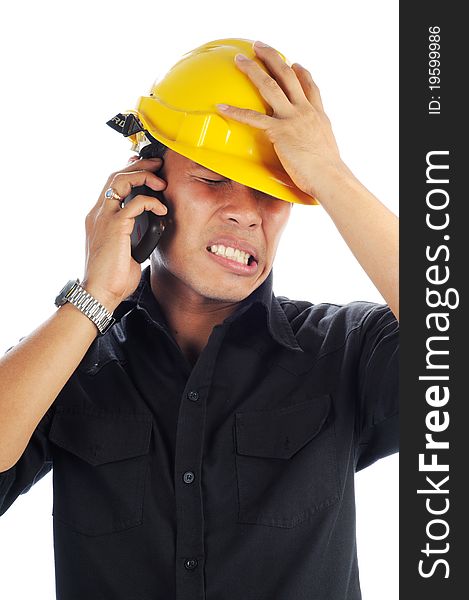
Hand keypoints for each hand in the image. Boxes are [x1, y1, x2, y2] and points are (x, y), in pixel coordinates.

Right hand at [82, 157, 166, 310]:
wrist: (100, 292)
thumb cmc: (113, 277)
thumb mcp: (125, 250)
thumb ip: (134, 235)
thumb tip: (151, 230)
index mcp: (99, 218)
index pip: (112, 185)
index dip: (129, 171)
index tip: (147, 168)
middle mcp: (99, 214)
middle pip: (116, 175)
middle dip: (139, 166)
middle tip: (158, 166)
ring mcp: (104, 218)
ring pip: (121, 181)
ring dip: (144, 176)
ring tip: (161, 182)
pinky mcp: (115, 226)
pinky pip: (135, 203)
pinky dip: (151, 201)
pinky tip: (161, 209)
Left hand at [215, 41, 346, 200]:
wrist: (329, 176)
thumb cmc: (328, 172)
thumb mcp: (327, 150)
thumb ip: (318, 143)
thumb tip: (316, 152)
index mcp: (318, 115)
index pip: (310, 87)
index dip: (302, 73)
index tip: (295, 64)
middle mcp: (305, 111)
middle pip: (288, 76)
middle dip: (272, 58)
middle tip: (260, 46)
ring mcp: (292, 118)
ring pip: (270, 86)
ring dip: (253, 70)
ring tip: (239, 59)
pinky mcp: (279, 131)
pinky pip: (253, 117)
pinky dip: (236, 111)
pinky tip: (222, 106)